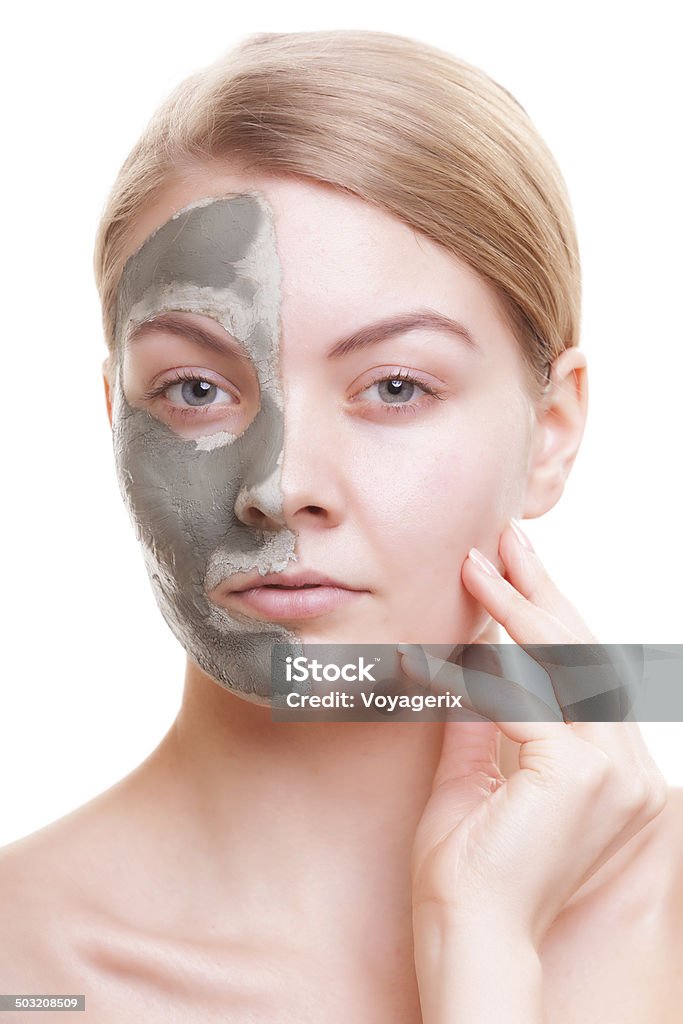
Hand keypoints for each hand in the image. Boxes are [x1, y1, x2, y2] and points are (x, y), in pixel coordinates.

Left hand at [402, 520, 667, 947]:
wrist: (468, 936)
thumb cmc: (470, 873)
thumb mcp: (473, 779)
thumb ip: (480, 723)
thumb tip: (469, 668)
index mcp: (603, 768)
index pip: (580, 672)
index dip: (545, 616)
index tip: (511, 570)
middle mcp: (621, 766)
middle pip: (581, 652)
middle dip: (541, 589)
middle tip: (508, 538)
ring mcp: (608, 768)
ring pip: (563, 660)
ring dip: (519, 604)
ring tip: (486, 559)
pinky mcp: (576, 770)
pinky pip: (523, 694)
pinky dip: (486, 658)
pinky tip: (459, 625)